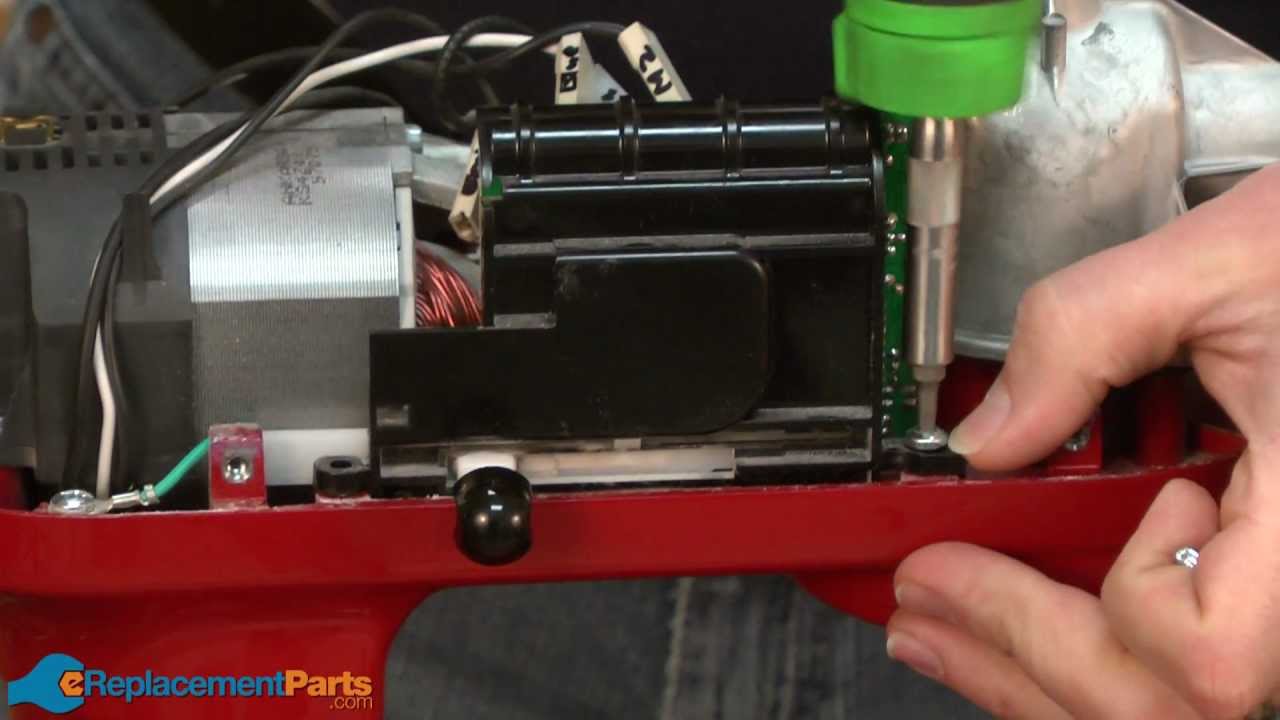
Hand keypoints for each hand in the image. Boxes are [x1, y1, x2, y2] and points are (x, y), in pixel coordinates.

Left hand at [886, 164, 1279, 718]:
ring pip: (1152, 705)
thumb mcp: (1218, 262)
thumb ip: (1080, 333)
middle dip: (1020, 649)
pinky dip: (1067, 658)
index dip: (1133, 600)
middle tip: (923, 587)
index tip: (1083, 513)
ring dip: (1025, 673)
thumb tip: (984, 436)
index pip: (1210, 647)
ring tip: (934, 628)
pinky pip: (1157, 668)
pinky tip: (1005, 630)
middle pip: (1160, 701)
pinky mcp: (1257, 587)